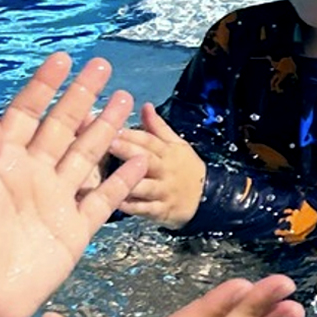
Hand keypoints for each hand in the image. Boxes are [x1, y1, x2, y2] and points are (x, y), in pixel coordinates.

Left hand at [0, 52, 149, 316]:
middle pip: (63, 127)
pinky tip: (138, 160)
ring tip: (126, 100)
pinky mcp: (75, 230)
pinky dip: (122, 180)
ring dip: (106, 128)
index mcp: (2, 165)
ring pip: (87, 155)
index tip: (61, 59)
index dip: (43, 87)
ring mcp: (56, 201)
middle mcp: (32, 176)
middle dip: (82, 96)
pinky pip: (103, 199)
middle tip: (102, 66)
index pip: (26, 115)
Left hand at [109, 103, 206, 228]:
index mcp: (167, 151)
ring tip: (109, 177)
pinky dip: (132, 207)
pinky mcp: (161, 210)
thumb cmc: (185, 168)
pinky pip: (146, 209)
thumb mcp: (176, 144)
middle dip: (128, 151)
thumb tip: (145, 105)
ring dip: (129, 181)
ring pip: (145, 186)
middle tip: (108, 143)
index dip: (132, 133)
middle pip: (146, 159)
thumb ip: (157, 127)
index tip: (112, 125)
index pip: (149, 140)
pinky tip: (117, 203)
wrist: (208, 198)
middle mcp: (164, 170)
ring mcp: (163, 191)